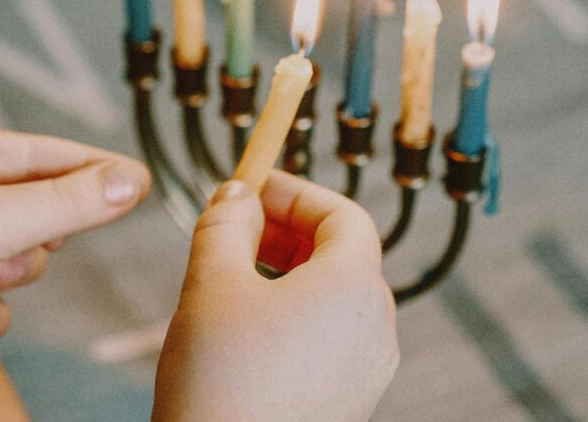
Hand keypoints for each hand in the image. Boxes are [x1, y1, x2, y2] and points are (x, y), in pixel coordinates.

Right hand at [154, 171, 398, 420]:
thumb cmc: (223, 386)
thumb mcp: (211, 283)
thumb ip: (225, 224)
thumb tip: (237, 194)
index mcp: (354, 287)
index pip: (344, 213)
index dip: (296, 192)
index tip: (252, 188)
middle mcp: (376, 326)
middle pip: (343, 252)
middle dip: (288, 230)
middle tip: (237, 229)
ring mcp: (368, 368)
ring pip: (336, 295)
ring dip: (289, 270)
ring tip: (233, 277)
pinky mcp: (350, 398)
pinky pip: (331, 335)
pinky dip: (296, 312)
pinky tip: (247, 326)